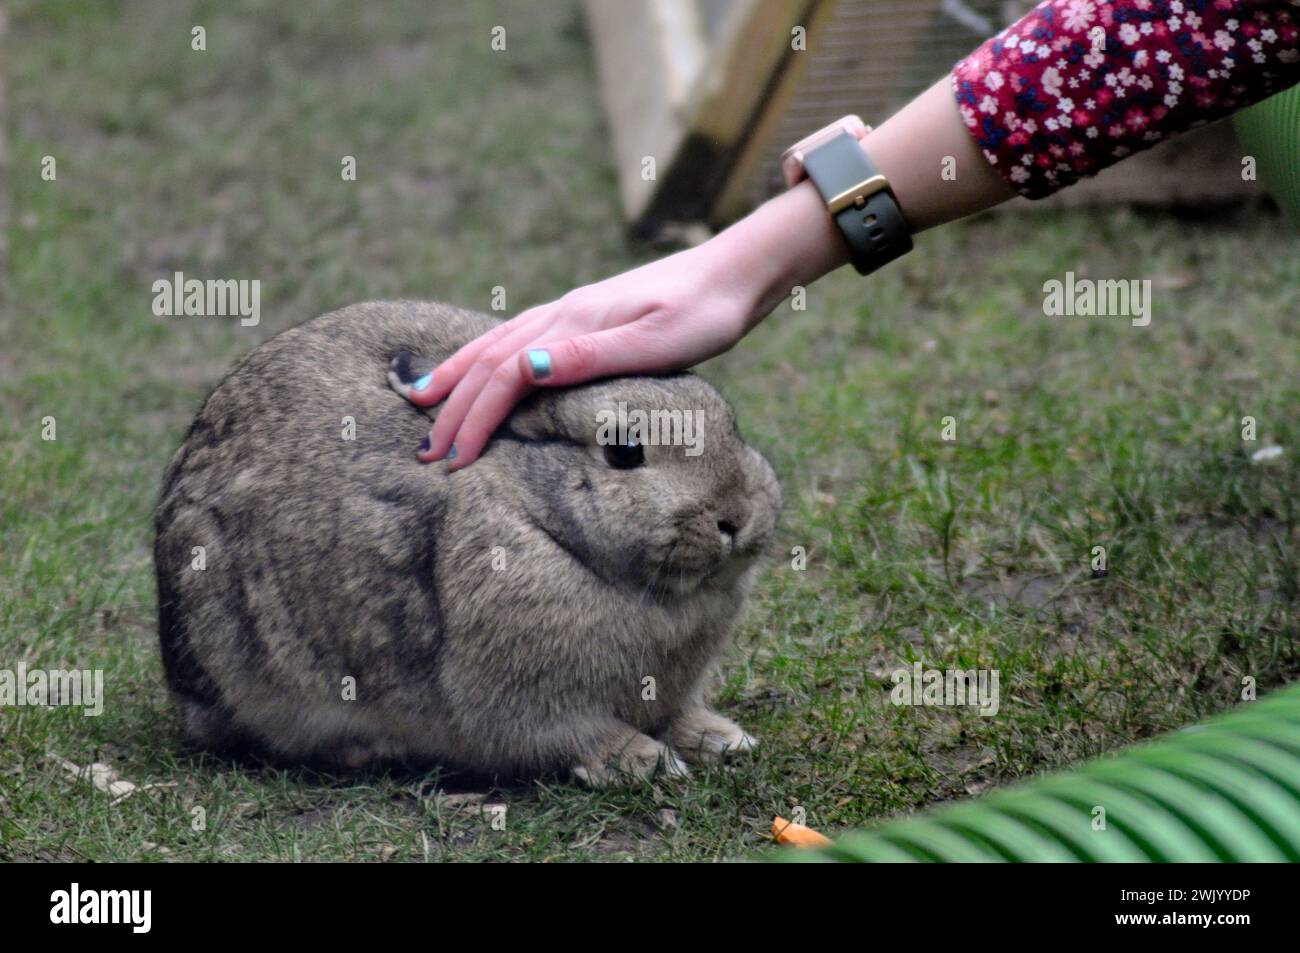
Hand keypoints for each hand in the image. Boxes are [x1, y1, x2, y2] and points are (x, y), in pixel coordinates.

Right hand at [408, 242, 756, 467]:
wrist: (735, 272)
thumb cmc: (706, 312)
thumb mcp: (656, 340)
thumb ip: (591, 356)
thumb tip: (526, 367)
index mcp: (573, 324)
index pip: (505, 375)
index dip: (475, 419)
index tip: (455, 461)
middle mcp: (562, 314)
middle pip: (489, 361)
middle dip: (453, 407)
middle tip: (426, 451)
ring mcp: (571, 312)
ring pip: (496, 344)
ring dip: (457, 375)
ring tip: (422, 399)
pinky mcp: (586, 316)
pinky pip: (517, 337)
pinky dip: (487, 356)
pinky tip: (484, 366)